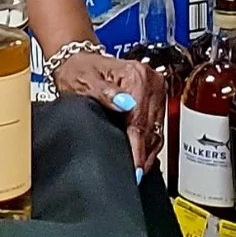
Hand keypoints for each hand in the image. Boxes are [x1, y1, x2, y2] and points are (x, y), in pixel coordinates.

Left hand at [51, 48, 166, 173]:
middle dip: (144, 153)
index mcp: (136, 75)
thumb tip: (125, 104)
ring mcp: (155, 89)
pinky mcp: (155, 97)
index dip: (137, 147)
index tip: (135, 168)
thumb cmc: (78, 70)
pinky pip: (156, 125)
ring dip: (149, 150)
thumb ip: (105, 94)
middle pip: (151, 127)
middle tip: (137, 175)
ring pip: (156, 129)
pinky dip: (149, 141)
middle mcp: (151, 81)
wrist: (80, 60)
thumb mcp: (84, 82)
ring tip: (139, 170)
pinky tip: (142, 155)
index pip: (140, 120)